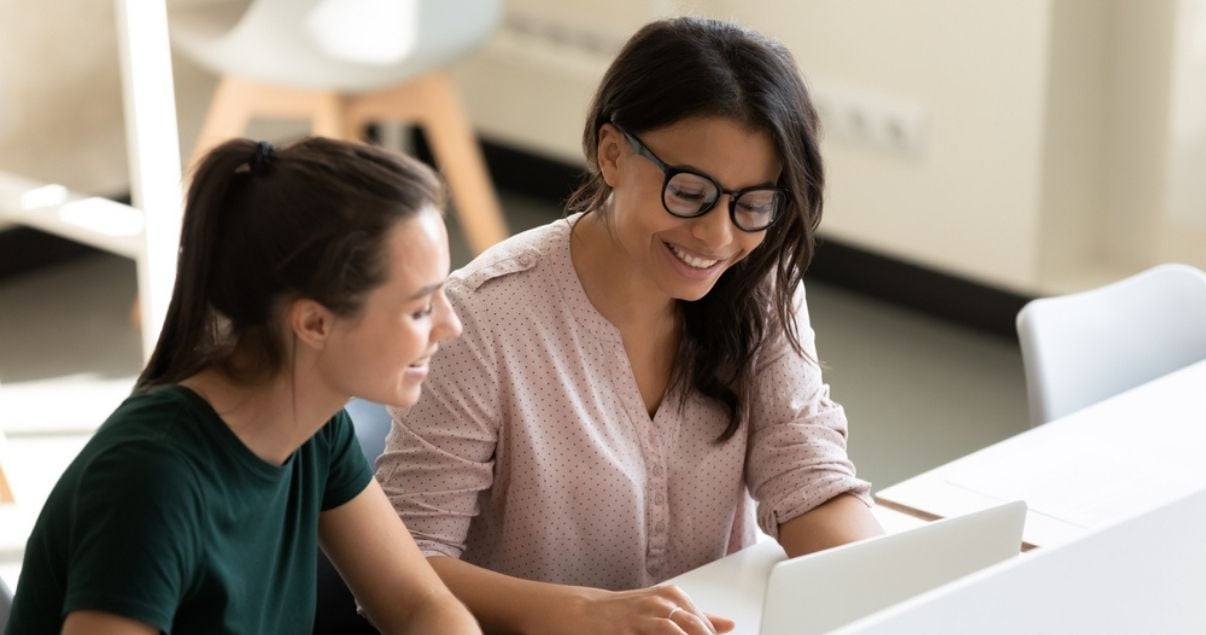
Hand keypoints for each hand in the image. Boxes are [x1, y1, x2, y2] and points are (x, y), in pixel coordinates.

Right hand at [554, 584, 735, 634]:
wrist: (581, 612)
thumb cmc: (623, 612)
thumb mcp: (663, 609)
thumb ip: (696, 618)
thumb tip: (728, 625)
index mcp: (673, 597)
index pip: (705, 626)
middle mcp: (661, 603)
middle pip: (696, 629)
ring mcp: (643, 616)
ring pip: (677, 631)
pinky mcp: (627, 628)